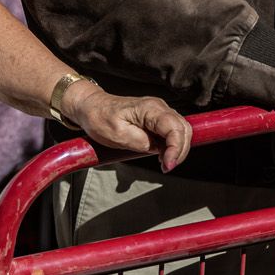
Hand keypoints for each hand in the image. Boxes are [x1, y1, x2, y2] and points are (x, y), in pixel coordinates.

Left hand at [63, 84, 192, 171]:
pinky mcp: (155, 119)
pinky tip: (162, 155)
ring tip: (164, 163)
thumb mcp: (117, 134)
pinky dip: (172, 145)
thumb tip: (158, 149)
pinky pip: (172, 131)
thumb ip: (140, 142)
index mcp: (150, 109)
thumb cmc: (100, 118)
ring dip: (177, 149)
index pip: (175, 128)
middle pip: (183, 129)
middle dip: (180, 151)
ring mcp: (158, 112)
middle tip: (167, 167)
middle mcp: (159, 107)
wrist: (91, 107)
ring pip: (181, 130)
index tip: (167, 165)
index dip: (176, 148)